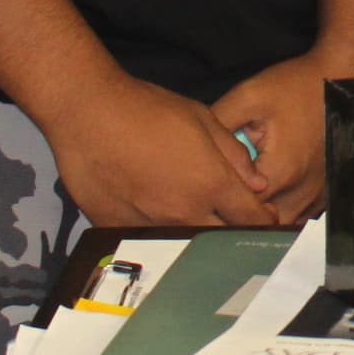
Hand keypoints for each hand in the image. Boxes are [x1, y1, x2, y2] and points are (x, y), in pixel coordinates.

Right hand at [43, 73, 277, 229]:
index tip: (265, 219)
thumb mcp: (203, 119)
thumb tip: (257, 185)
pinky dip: (157, 237)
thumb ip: (234, 155)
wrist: (88, 113)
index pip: (251, 218)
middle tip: (232, 222)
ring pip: (185, 245)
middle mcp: (184, 212)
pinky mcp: (117, 229)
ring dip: (196, 239)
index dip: (264, 221)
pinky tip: (155, 223)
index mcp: (211, 183)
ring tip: (195, 223)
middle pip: (222, 239)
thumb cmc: (148, 109)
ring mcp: (150, 225)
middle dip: (233, 234)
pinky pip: (147, 243)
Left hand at [211, 56, 336, 223]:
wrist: (341, 79)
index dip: (221, 202)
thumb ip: (218, 124)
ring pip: (282, 223)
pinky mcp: (325, 191)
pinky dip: (281, 209)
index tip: (206, 192)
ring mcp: (318, 195)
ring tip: (244, 196)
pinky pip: (298, 215)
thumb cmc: (297, 86)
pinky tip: (269, 193)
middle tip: (222, 197)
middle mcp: (302, 192)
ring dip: (263, 216)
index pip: (240, 210)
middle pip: (262, 224)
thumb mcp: (249, 97)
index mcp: (280, 173)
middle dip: (241, 215)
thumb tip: (195, 149)